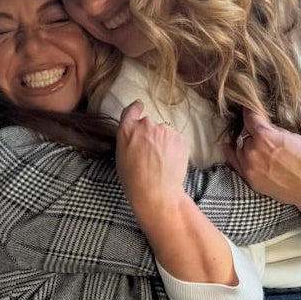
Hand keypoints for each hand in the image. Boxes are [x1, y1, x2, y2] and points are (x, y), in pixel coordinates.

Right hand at [114, 101, 188, 216]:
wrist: (157, 193)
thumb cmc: (135, 180)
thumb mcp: (121, 156)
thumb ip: (127, 138)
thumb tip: (135, 133)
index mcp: (127, 129)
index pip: (132, 109)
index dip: (136, 108)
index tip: (139, 106)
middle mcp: (146, 125)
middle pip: (149, 124)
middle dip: (150, 134)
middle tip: (150, 154)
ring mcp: (164, 131)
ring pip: (164, 132)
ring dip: (163, 142)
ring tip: (160, 162)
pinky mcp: (179, 138)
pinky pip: (175, 140)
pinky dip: (173, 148)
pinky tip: (169, 163)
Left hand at [228, 109, 300, 247]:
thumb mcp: (292, 137)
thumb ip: (273, 130)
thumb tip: (263, 125)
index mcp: (265, 137)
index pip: (249, 117)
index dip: (249, 110)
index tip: (248, 107)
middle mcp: (253, 151)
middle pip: (244, 133)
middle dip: (251, 130)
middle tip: (258, 130)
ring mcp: (249, 167)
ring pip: (238, 147)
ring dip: (244, 142)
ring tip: (250, 140)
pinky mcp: (250, 180)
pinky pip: (235, 163)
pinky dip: (232, 153)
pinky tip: (228, 146)